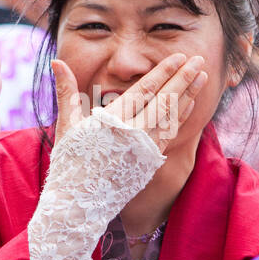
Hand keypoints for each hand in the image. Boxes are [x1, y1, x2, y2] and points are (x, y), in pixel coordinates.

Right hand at [50, 53, 208, 155]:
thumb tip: (57, 62)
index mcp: (112, 121)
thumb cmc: (70, 161)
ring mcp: (144, 150)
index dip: (164, 72)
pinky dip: (180, 118)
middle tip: (199, 60)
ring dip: (188, 96)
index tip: (179, 57)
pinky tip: (188, 104)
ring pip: (171, 118)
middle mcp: (132, 134)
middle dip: (183, 79)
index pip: (145, 90)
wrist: (78, 202)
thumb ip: (66, 91)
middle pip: (165, 101)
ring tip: (202, 78)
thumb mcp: (66, 124)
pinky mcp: (150, 162)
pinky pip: (170, 135)